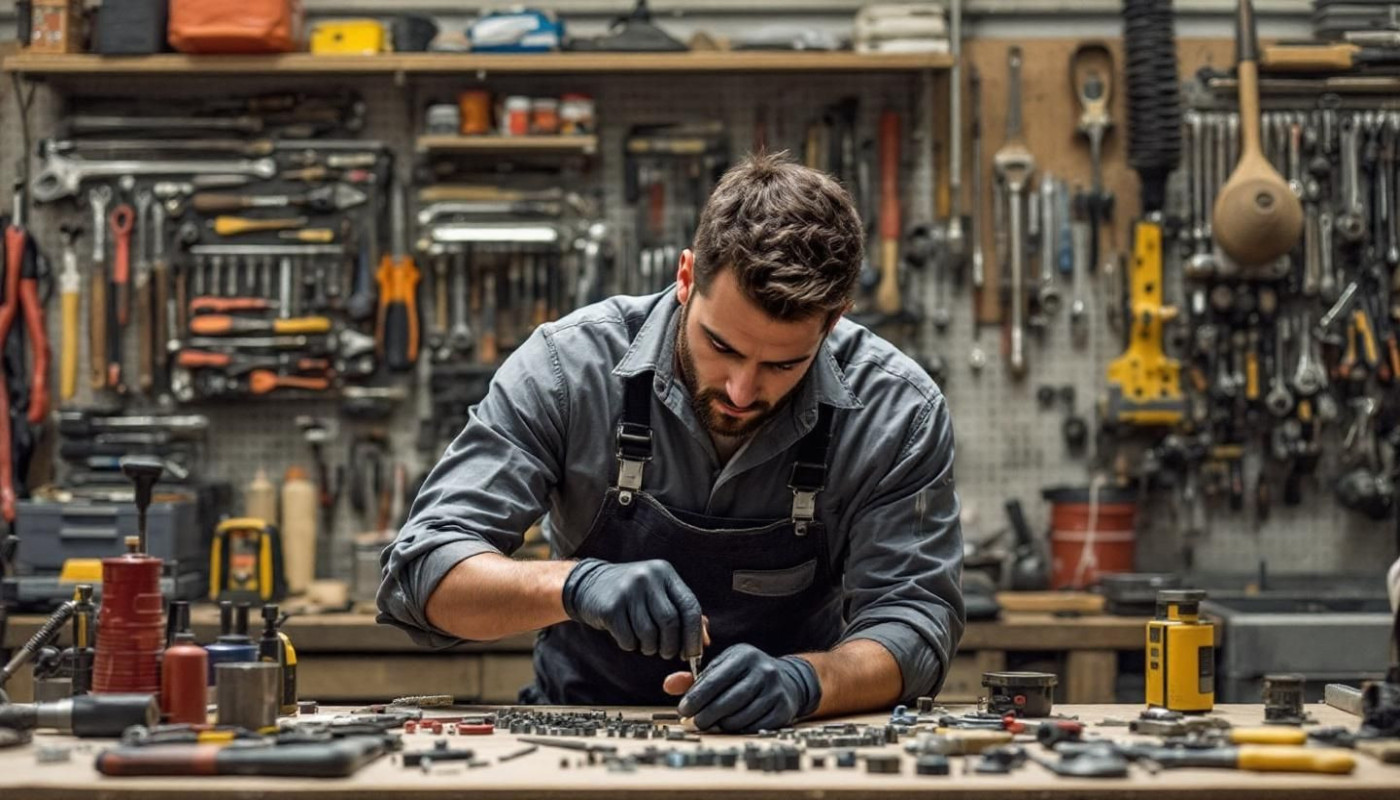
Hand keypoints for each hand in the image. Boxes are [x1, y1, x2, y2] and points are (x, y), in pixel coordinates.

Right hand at [562, 558, 703, 659]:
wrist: (589, 585)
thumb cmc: (632, 594)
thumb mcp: (659, 595)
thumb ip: (684, 614)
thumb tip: (704, 642)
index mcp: (665, 573)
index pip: (690, 606)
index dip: (695, 634)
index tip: (693, 653)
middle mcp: (648, 577)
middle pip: (671, 622)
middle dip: (671, 646)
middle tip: (666, 653)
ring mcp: (628, 590)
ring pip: (649, 633)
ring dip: (650, 648)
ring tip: (646, 644)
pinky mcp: (610, 606)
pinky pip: (628, 639)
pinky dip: (631, 646)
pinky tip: (628, 638)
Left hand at [668, 644, 820, 733]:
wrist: (786, 680)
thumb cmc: (743, 675)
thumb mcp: (722, 669)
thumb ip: (694, 678)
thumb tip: (667, 686)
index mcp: (744, 655)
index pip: (715, 679)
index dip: (696, 697)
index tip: (682, 711)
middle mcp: (763, 670)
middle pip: (728, 700)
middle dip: (707, 715)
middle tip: (694, 723)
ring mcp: (776, 690)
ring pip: (741, 716)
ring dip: (722, 724)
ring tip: (713, 723)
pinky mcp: (783, 709)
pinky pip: (754, 726)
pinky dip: (739, 729)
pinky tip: (732, 726)